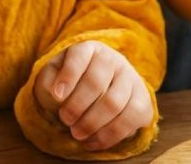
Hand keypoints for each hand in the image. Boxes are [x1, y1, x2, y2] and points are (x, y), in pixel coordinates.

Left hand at [33, 41, 151, 151]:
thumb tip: (57, 94)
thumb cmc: (71, 83)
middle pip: (96, 83)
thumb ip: (48, 81)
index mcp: (90, 49)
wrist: (102, 90)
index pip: (80, 56)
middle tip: (66, 120)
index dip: (68, 76)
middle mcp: (114, 60)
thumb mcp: (53, 77)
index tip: (57, 96)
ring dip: (91, 123)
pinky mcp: (143, 99)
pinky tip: (93, 142)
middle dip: (76, 107)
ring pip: (114, 103)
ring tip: (77, 134)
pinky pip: (130, 119)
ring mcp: (131, 78)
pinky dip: (109, 135)